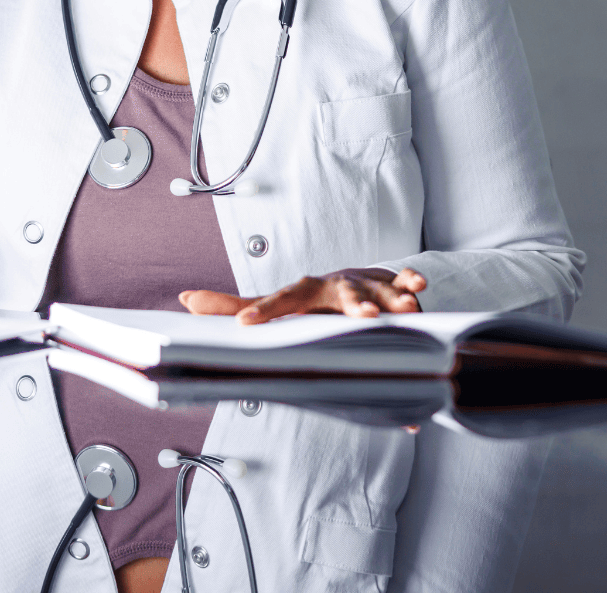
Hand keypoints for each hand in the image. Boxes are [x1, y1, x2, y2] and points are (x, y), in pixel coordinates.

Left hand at [179, 267, 426, 324]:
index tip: (247, 326)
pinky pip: (405, 285)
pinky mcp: (393, 286)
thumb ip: (233, 305)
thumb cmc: (309, 300)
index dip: (264, 312)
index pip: (281, 301)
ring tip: (406, 309)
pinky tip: (421, 293)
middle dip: (355, 305)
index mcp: (303, 292)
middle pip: (343, 295)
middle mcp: (335, 285)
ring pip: (380, 291)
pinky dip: (414, 288)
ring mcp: (366, 283)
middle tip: (365, 319)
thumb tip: (184, 300)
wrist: (356, 280)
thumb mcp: (273, 303)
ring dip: (393, 300)